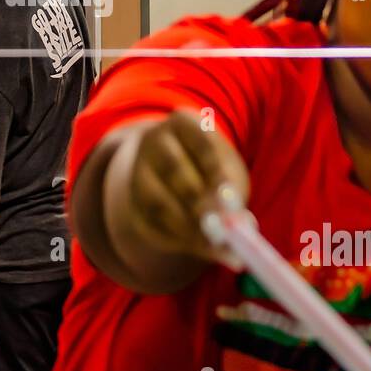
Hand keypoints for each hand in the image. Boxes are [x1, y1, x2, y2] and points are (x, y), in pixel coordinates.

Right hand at [115, 108, 250, 264]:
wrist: (176, 171)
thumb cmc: (210, 169)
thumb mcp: (227, 171)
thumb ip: (232, 194)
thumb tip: (239, 224)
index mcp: (183, 123)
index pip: (200, 142)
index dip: (216, 171)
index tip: (231, 198)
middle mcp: (154, 141)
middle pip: (173, 169)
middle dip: (198, 201)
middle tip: (220, 226)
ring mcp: (136, 170)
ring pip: (156, 201)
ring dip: (186, 227)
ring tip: (214, 244)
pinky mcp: (130, 201)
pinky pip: (149, 224)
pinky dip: (174, 241)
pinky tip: (198, 247)